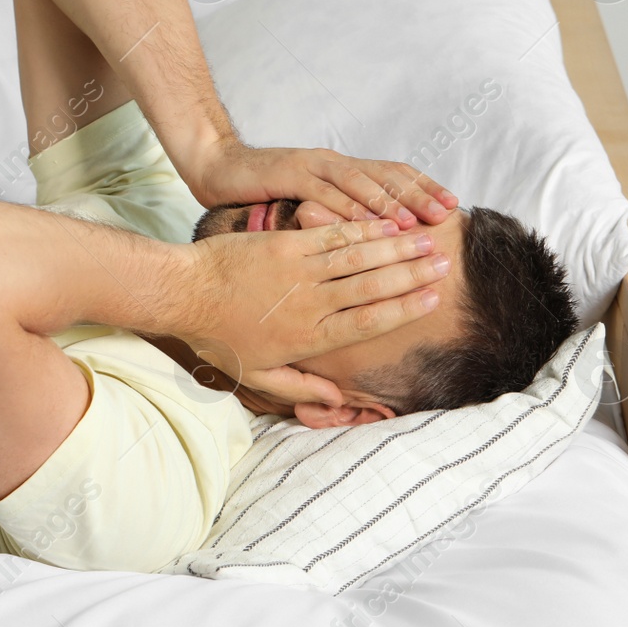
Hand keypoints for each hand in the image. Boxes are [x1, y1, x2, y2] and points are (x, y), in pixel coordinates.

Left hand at [180, 218, 446, 375]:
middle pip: (372, 286)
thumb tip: (335, 403)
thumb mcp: (257, 376)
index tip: (431, 300)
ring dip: (395, 247)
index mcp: (308, 336)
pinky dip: (360, 228)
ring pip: (357, 257)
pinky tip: (383, 223)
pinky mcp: (283, 243)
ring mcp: (297, 270)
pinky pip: (330, 235)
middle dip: (411, 274)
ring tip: (425, 239)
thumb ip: (300, 389)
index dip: (403, 309)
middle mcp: (310, 302)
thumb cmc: (217, 337)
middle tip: (444, 264)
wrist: (183, 294)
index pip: (367, 322)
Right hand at [183, 139, 458, 228]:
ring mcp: (311, 165)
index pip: (391, 174)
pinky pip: (323, 191)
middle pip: (385, 174)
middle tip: (446, 214)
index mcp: (340, 169)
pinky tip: (364, 223)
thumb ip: (335, 211)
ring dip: (388, 201)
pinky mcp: (287, 173)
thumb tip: (370, 233)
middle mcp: (332, 163)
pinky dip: (345, 206)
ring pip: (359, 181)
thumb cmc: (260, 191)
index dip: (423, 188)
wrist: (216, 168)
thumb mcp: (307, 201)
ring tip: (413, 222)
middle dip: (418, 193)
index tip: (451, 208)